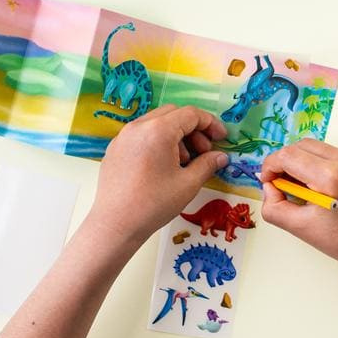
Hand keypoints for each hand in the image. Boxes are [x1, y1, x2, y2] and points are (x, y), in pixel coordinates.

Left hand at [89, 105, 228, 246]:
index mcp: (158, 130)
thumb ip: (207, 164)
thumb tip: (221, 157)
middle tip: (204, 151)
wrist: (116, 223)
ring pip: (156, 123)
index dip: (210, 124)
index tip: (222, 138)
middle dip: (193, 129)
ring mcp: (123, 136)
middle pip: (173, 114)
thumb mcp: (187, 184)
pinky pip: (141, 135)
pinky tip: (162, 166)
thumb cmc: (153, 204)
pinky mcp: (115, 148)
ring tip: (182, 162)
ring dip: (175, 135)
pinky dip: (157, 141)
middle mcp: (138, 126)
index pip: (191, 114)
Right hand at [260, 139, 337, 274]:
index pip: (287, 156)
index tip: (267, 181)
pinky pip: (326, 153)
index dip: (270, 166)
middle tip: (280, 184)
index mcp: (330, 177)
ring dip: (297, 161)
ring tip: (297, 185)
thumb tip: (268, 186)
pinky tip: (313, 184)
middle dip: (283, 162)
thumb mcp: (298, 228)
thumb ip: (273, 206)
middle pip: (298, 146)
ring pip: (311, 146)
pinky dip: (313, 163)